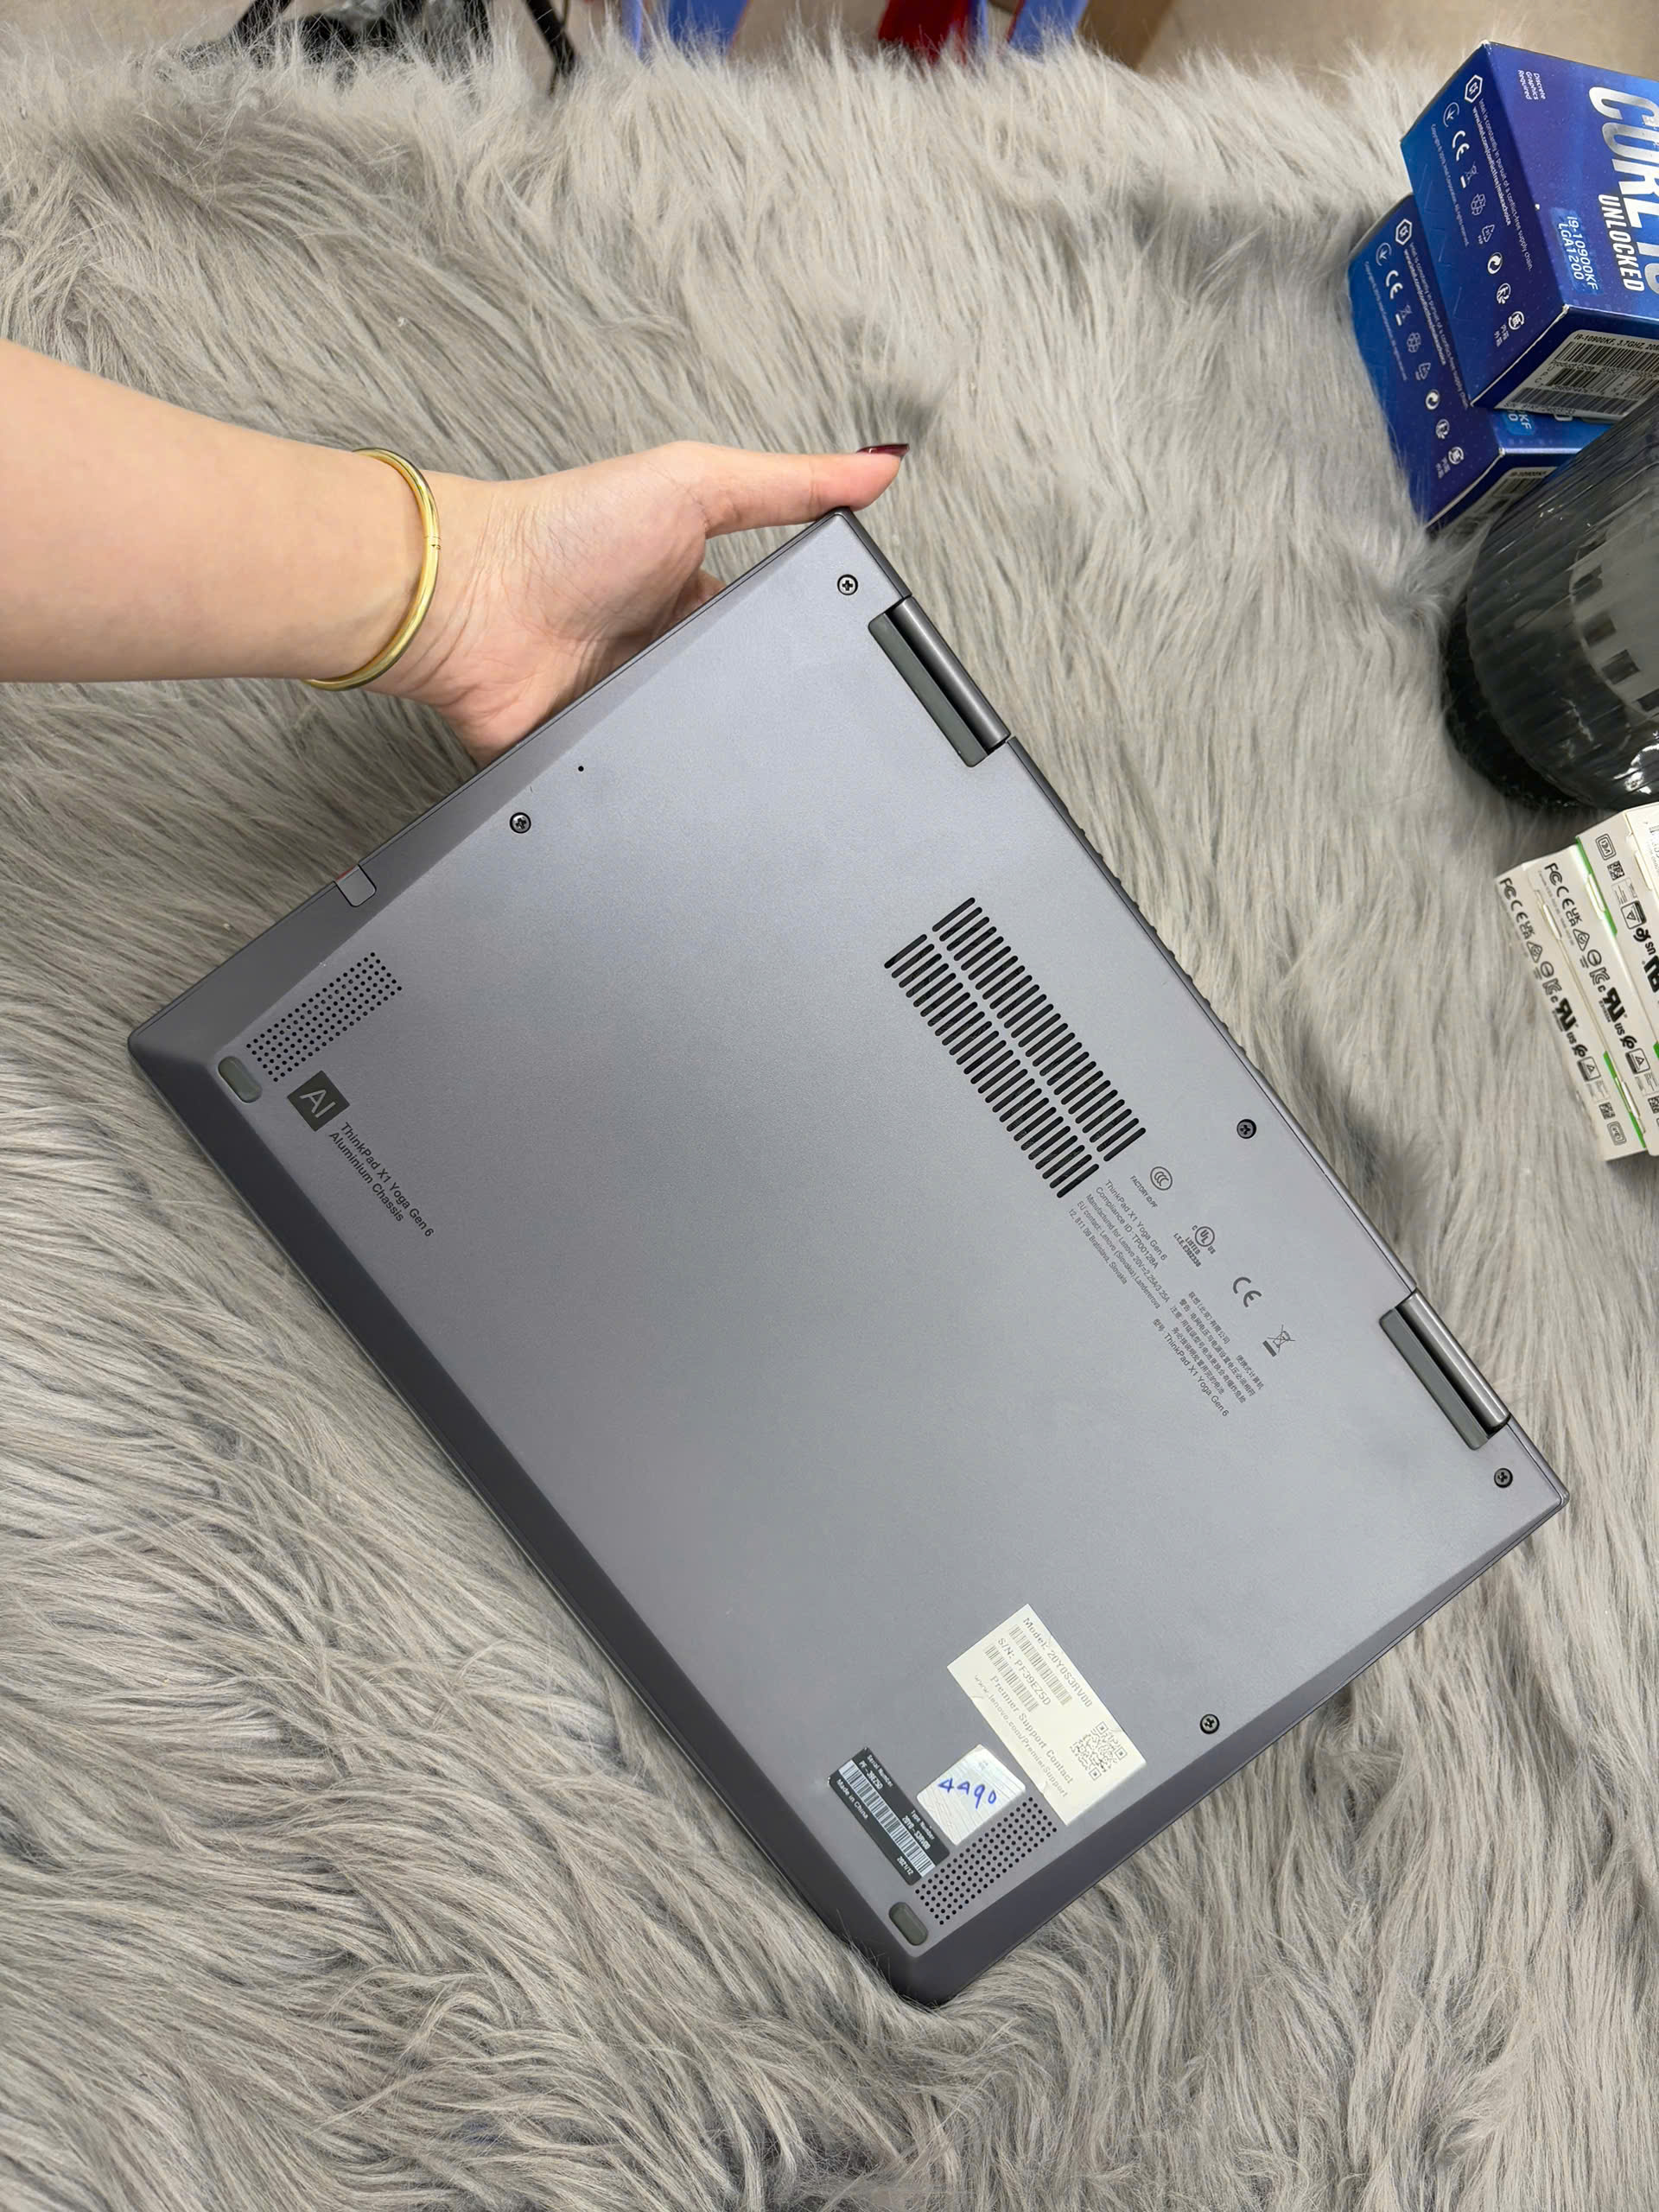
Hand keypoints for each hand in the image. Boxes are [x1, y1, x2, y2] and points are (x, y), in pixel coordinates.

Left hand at [377, 442, 907, 763]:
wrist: (471, 605)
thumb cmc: (563, 531)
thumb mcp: (695, 484)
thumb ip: (789, 484)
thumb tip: (882, 463)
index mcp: (693, 594)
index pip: (772, 632)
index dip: (805, 648)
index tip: (841, 662)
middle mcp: (663, 655)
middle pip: (741, 699)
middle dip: (762, 709)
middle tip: (785, 715)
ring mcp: (629, 710)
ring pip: (700, 750)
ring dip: (715, 750)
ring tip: (734, 749)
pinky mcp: (594, 761)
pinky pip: (645, 790)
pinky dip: (661, 790)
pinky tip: (684, 784)